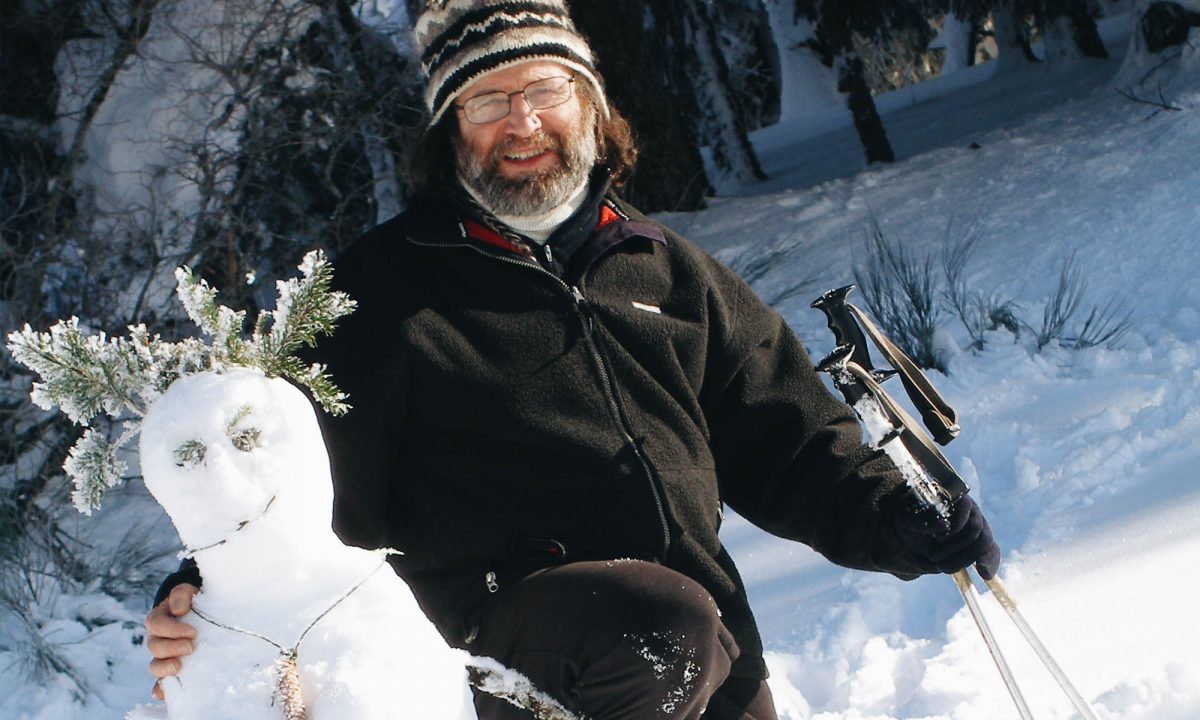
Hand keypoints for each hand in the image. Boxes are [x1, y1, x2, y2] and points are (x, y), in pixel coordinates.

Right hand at [145, 583, 198, 699]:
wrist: (202, 613)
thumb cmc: (193, 602)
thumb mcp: (187, 591)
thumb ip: (181, 595)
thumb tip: (178, 609)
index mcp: (158, 619)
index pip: (156, 625)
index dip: (171, 630)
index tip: (192, 632)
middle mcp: (157, 640)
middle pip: (154, 647)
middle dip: (171, 648)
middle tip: (191, 647)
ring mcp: (162, 657)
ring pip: (155, 666)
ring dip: (165, 669)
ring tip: (179, 666)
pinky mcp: (171, 671)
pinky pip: (160, 684)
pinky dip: (161, 689)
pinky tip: (166, 692)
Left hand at [893, 496, 1000, 579]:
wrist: (911, 537)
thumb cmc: (909, 522)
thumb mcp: (907, 519)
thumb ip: (922, 520)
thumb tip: (944, 525)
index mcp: (954, 497)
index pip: (965, 508)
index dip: (954, 527)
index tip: (938, 539)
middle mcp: (970, 510)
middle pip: (976, 528)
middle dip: (955, 547)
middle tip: (933, 556)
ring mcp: (978, 527)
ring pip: (983, 543)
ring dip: (963, 559)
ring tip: (943, 567)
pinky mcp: (980, 544)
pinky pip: (992, 552)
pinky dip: (990, 563)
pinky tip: (985, 574)